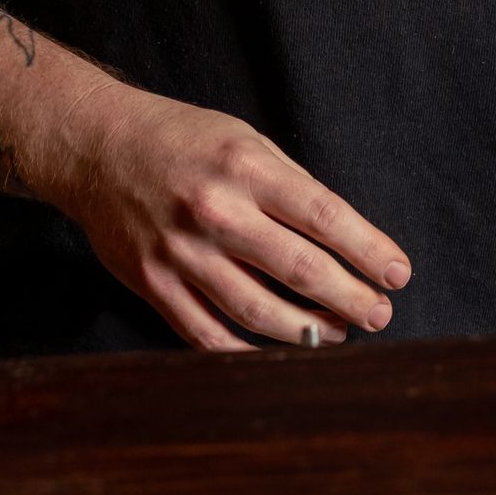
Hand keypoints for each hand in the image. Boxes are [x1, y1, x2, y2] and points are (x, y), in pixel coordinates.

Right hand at [49, 77, 411, 352]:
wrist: (98, 147)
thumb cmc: (182, 139)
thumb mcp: (244, 140)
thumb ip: (288, 186)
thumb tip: (341, 238)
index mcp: (246, 167)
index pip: (324, 216)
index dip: (368, 250)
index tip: (398, 273)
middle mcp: (216, 211)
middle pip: (298, 269)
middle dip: (349, 297)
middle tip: (380, 314)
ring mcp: (181, 253)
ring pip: (256, 311)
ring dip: (306, 331)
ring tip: (338, 335)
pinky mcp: (154, 284)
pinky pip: (207, 335)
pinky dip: (245, 353)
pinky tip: (275, 354)